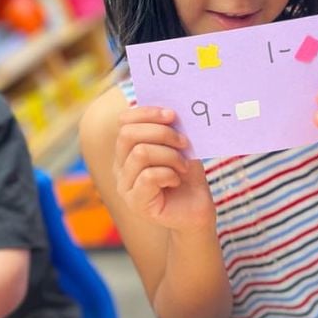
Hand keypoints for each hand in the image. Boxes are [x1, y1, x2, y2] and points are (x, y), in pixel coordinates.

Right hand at [113, 106, 214, 232]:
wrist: (197, 208)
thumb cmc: (187, 175)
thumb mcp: (180, 146)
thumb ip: (170, 129)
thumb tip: (170, 109)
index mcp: (127, 149)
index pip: (125, 121)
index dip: (147, 113)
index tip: (172, 115)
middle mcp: (120, 166)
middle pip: (128, 134)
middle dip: (161, 133)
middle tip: (183, 142)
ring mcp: (124, 185)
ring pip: (141, 153)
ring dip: (169, 156)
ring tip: (182, 165)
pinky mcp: (135, 202)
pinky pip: (149, 176)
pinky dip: (169, 174)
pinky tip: (176, 180)